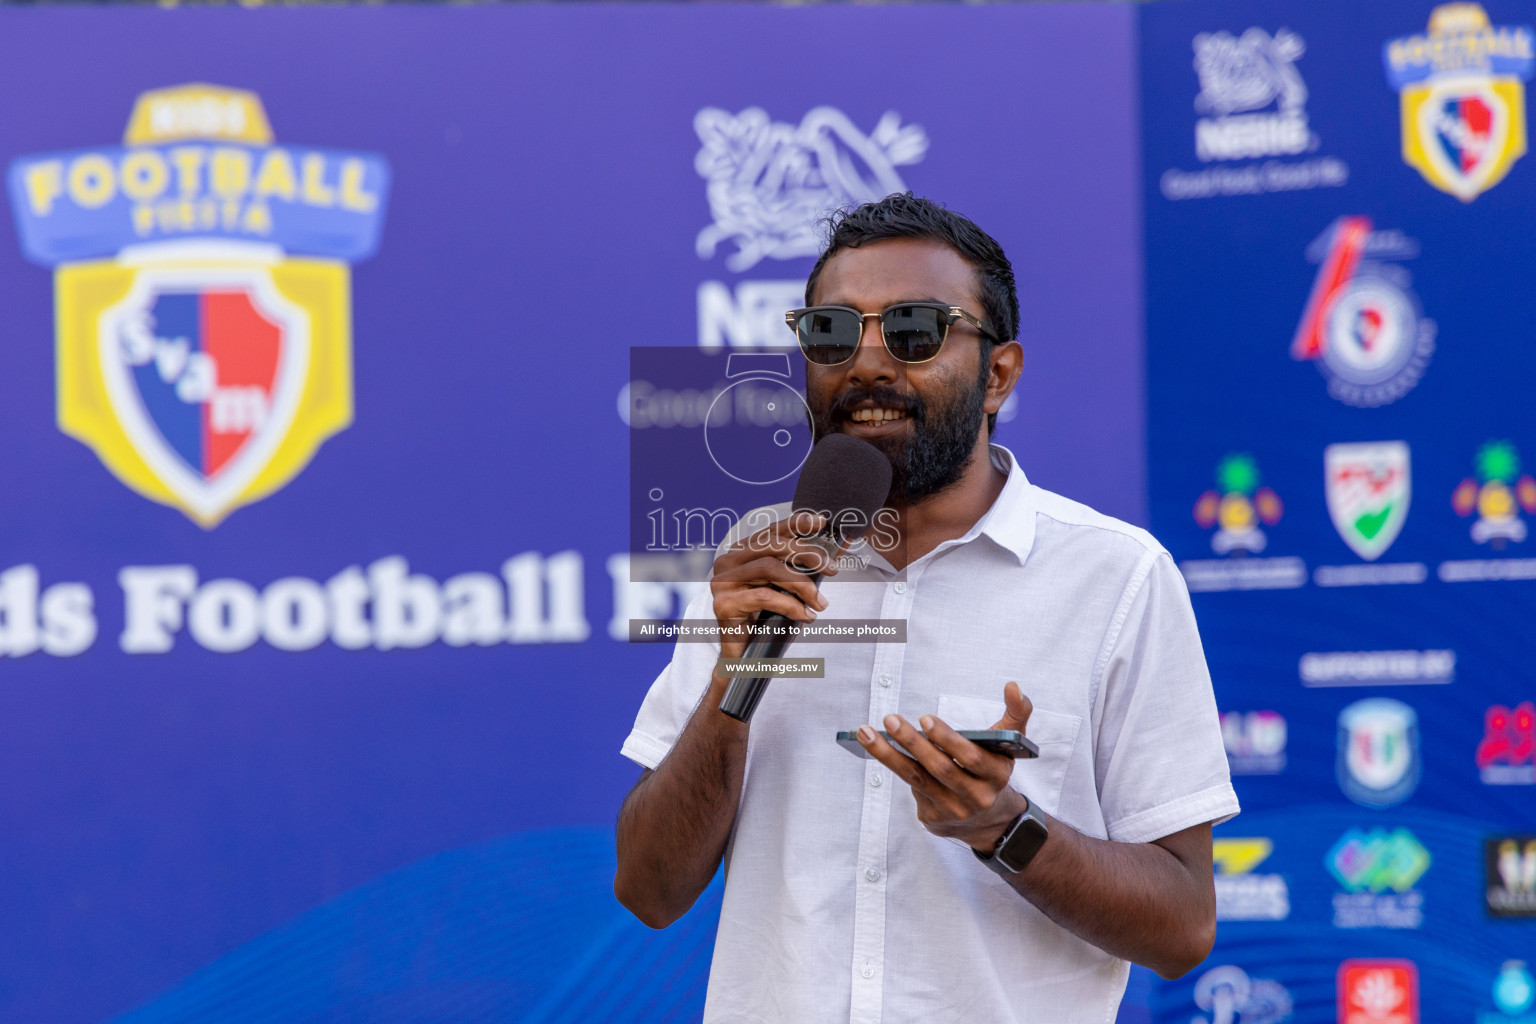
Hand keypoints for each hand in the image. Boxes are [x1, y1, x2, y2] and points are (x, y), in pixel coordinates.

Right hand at [709, 512, 840, 658]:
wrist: (743, 660)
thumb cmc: (764, 622)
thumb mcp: (782, 590)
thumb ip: (793, 570)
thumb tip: (824, 557)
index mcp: (740, 554)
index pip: (770, 532)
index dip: (795, 523)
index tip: (820, 522)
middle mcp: (727, 563)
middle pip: (771, 546)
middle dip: (806, 554)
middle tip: (831, 569)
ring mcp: (722, 583)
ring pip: (769, 568)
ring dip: (803, 585)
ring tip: (820, 602)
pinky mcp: (723, 604)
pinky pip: (765, 596)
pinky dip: (791, 605)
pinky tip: (805, 616)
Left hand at [858, 681, 1034, 851]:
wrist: (991, 822)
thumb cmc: (993, 770)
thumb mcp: (1010, 745)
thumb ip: (1016, 713)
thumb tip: (1012, 685)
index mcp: (996, 775)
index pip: (970, 757)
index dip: (947, 739)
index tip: (925, 718)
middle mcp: (975, 796)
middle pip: (939, 768)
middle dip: (912, 743)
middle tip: (890, 719)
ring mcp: (952, 810)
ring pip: (916, 779)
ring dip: (888, 755)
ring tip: (866, 732)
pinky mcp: (933, 818)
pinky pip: (912, 789)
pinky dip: (896, 767)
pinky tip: (880, 749)